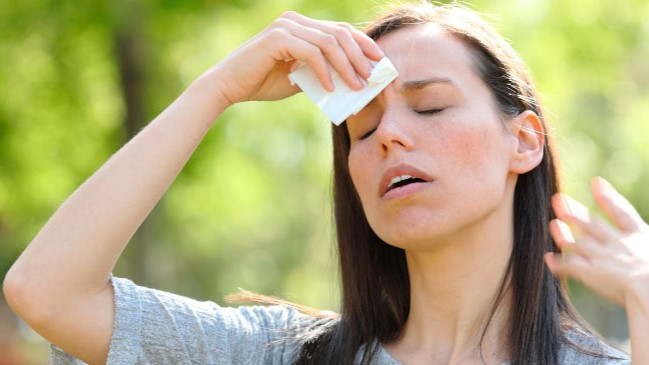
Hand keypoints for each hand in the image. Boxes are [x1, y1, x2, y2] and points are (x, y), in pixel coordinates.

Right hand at [207, 11, 383, 104]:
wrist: (229, 87)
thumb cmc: (262, 82)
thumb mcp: (298, 78)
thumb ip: (320, 73)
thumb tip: (350, 81)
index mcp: (301, 25)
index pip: (339, 29)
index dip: (362, 44)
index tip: (379, 62)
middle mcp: (295, 20)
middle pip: (339, 33)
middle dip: (360, 55)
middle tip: (371, 77)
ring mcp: (286, 26)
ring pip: (329, 43)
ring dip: (346, 66)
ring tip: (356, 86)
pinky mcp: (278, 38)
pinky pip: (312, 54)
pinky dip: (324, 72)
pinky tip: (330, 88)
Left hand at [545, 177, 648, 306]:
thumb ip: (642, 237)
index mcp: (640, 236)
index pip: (623, 213)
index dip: (608, 197)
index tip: (596, 182)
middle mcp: (618, 243)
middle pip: (593, 224)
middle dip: (575, 211)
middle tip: (558, 198)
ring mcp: (602, 256)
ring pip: (578, 242)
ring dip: (564, 233)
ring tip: (553, 223)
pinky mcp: (591, 272)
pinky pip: (571, 266)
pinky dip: (559, 263)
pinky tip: (549, 259)